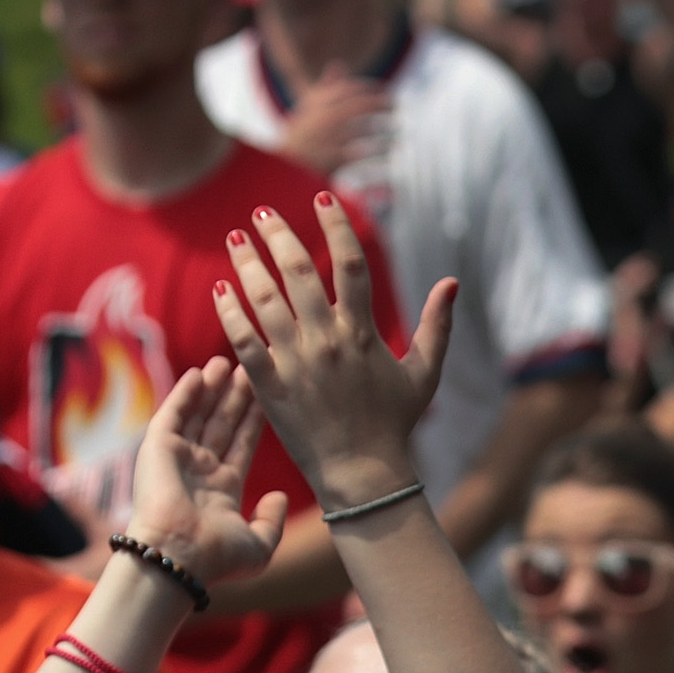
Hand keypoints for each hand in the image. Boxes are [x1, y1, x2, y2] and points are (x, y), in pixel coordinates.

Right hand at [123, 358, 290, 586]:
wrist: (178, 558)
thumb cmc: (217, 558)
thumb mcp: (258, 546)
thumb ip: (272, 521)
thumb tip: (279, 496)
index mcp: (223, 490)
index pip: (242, 445)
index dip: (254, 420)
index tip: (268, 394)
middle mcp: (200, 472)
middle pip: (222, 424)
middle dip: (235, 397)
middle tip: (250, 367)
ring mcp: (178, 459)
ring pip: (199, 416)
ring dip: (212, 389)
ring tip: (228, 361)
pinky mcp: (158, 449)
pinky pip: (173, 415)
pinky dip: (185, 394)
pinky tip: (200, 373)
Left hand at [215, 197, 452, 509]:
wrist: (364, 474)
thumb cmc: (394, 424)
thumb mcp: (425, 374)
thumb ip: (438, 326)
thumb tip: (452, 282)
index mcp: (364, 333)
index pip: (350, 264)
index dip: (336, 225)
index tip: (322, 198)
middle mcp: (329, 342)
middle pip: (298, 272)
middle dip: (278, 235)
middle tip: (263, 212)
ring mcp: (297, 363)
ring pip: (265, 300)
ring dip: (247, 263)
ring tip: (237, 239)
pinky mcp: (271, 387)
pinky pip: (244, 341)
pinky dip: (230, 311)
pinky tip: (221, 288)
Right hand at [278, 69, 389, 176]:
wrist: (285, 166)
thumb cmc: (301, 135)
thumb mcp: (310, 107)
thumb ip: (327, 87)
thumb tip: (339, 65)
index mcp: (316, 102)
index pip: (347, 89)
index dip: (369, 87)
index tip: (385, 89)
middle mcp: (322, 117)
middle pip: (358, 106)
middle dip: (380, 104)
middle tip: (396, 106)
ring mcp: (327, 137)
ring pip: (362, 131)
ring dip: (382, 131)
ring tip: (397, 135)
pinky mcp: (333, 159)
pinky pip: (361, 154)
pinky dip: (376, 153)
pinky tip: (389, 154)